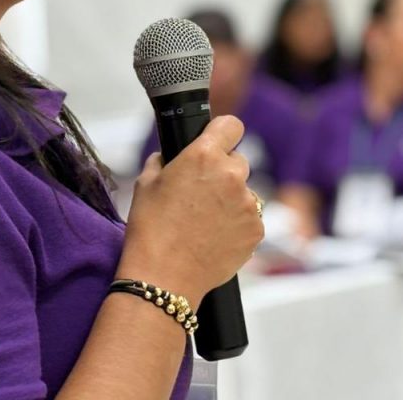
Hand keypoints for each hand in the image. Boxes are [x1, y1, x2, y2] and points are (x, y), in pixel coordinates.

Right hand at [118, 116, 264, 305]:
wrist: (163, 278)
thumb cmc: (150, 231)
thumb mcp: (145, 184)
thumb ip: (163, 160)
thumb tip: (169, 156)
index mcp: (204, 155)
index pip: (231, 125)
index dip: (223, 133)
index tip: (218, 141)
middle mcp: (232, 175)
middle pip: (237, 161)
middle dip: (223, 172)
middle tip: (201, 195)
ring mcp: (248, 203)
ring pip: (244, 192)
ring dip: (231, 200)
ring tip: (205, 222)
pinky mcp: (257, 229)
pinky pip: (250, 218)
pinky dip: (237, 225)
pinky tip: (215, 237)